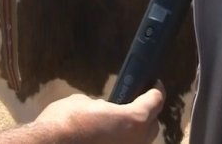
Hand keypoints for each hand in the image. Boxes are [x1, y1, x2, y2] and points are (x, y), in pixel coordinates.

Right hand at [33, 86, 163, 143]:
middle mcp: (136, 141)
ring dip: (135, 131)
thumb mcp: (84, 103)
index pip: (155, 101)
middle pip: (152, 125)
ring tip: (120, 121)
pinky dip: (121, 141)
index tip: (153, 84)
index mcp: (134, 120)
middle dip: (148, 113)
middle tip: (137, 102)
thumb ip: (102, 105)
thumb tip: (103, 109)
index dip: (155, 90)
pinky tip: (109, 136)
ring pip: (140, 141)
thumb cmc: (66, 120)